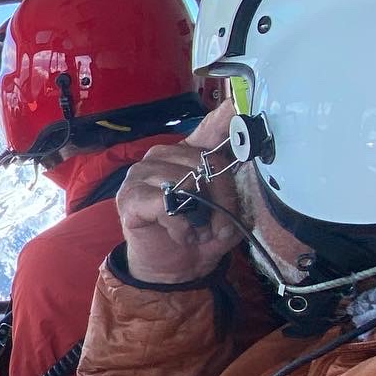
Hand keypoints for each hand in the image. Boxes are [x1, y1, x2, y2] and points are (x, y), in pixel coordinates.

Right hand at [117, 100, 243, 284]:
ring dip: (201, 215)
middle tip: (219, 223)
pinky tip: (182, 234)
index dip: (224, 117)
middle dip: (221, 197)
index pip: (209, 128)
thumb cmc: (196, 234)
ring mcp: (140, 175)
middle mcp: (160, 157)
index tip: (237, 106)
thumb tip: (245, 161)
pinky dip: (180, 225)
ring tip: (198, 231)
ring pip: (186, 182)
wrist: (170, 270)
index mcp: (186, 154)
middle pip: (204, 162)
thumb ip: (233, 185)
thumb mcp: (225, 211)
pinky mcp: (129, 198)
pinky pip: (166, 204)